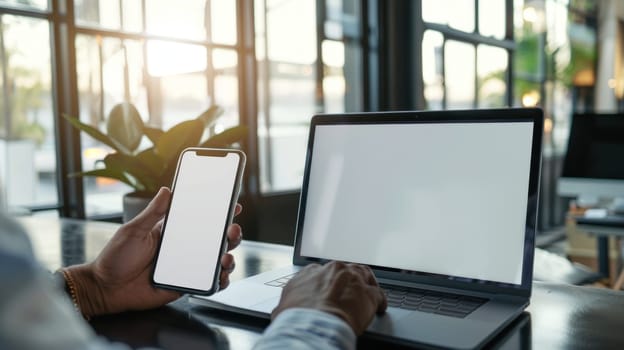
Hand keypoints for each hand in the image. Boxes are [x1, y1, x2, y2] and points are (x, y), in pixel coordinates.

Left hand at [66, 187, 242, 316]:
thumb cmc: (115, 258)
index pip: (200, 219)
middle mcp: (184, 248)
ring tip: (225, 257)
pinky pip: (209, 283)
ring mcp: (187, 267)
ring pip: (217, 260)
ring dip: (228, 257)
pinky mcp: (185, 285)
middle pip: (216, 239)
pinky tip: (220, 276)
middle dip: (231, 233)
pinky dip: (220, 280)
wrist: (105, 290)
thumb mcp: (133, 230)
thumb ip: (152, 213)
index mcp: (172, 231)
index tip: (232, 204)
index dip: (219, 212)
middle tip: (231, 231)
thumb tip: (167, 190)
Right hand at [272, 261, 386, 334]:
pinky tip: (380, 308)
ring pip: (364, 275)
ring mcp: (352, 279)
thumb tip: (282, 313)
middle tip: (348, 293)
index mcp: (310, 273)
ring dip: (366, 284)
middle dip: (347, 280)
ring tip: (367, 294)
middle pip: (345, 270)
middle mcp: (332, 270)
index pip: (321, 272)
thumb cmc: (295, 320)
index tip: (327, 289)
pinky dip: (381, 302)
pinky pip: (379, 295)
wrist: (311, 326)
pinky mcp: (368, 294)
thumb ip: (288, 304)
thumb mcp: (283, 309)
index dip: (326, 281)